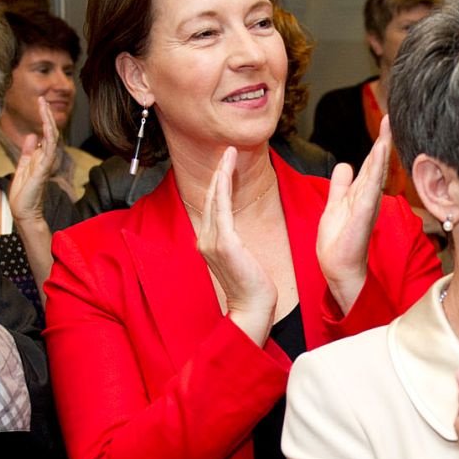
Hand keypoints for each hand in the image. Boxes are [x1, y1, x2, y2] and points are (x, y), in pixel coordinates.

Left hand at [6, 95, 59, 227]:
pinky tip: (46, 122)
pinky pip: (50, 148)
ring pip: (52, 136)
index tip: (40, 103)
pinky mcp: (44, 168)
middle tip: (42, 99)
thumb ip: (28, 152)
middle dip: (46, 115)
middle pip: (50, 132)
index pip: (45, 133)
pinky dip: (49, 134)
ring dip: (48, 120)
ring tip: (43, 104)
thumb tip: (33, 136)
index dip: (43, 118)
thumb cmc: (23, 193)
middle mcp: (46, 158)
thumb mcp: (23, 167)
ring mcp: (46, 162)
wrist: (23, 211)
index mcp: (40, 157)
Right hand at [194, 147, 276, 343]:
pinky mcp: (223, 243)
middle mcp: (205, 240)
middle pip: (210, 198)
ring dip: (221, 172)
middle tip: (227, 150)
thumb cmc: (253, 287)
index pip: (213, 207)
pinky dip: (223, 185)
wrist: (253, 308)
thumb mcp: (242, 259)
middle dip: (218, 172)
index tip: (226, 165)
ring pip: (214, 198)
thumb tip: (238, 233)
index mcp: (209, 243)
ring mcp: (211, 241)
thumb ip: (235, 242)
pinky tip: (226, 169)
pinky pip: (221, 207)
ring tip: (228, 153)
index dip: (218, 184)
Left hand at [313, 115, 391, 313]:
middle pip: (378, 163)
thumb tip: (344, 164)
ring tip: (387, 127)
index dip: (377, 143)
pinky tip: (380, 152)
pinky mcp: (364, 213)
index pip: (371, 163)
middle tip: (391, 116)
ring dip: (382, 148)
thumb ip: (340, 185)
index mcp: (362, 193)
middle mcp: (368, 196)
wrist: (338, 266)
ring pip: (377, 171)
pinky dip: (377, 168)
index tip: (384, 121)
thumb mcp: (335, 204)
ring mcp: (368, 204)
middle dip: (384, 139)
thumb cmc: (339, 241)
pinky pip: (371, 186)